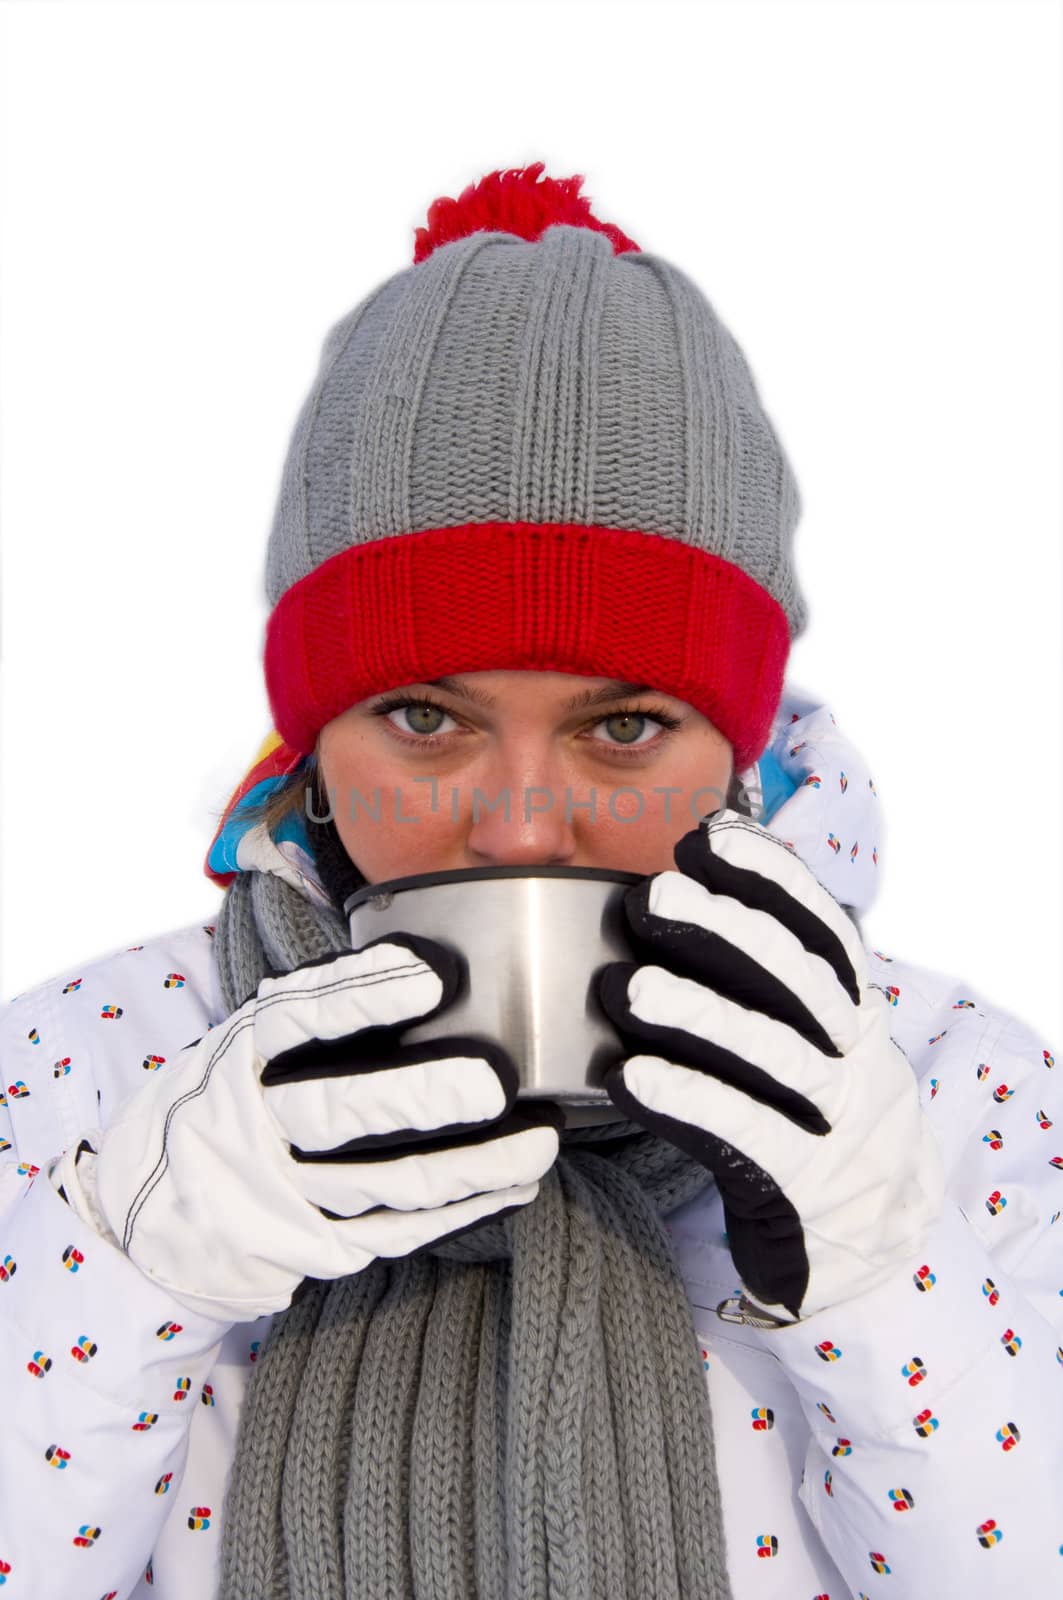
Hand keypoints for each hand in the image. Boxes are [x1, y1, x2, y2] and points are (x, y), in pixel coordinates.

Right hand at [57, 934, 560, 1322]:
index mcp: (242, 1054)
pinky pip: (399, 1232)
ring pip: (387, 1185)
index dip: (366, 993)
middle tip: (494, 1082)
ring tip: (540, 1141)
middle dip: (423, 1099)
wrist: (142, 1212)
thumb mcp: (243, 1043)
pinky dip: (464, 1209)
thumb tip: (430, 962)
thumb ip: (315, 1014)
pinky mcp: (313, 1247)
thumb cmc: (224, 1102)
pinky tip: (514, 1187)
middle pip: (341, 1111)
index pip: (301, 1016)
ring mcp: (283, 1195)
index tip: (433, 973)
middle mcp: (257, 1123)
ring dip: (472, 1166)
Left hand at [597, 809, 944, 1322]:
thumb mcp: (807, 1038)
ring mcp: (834, 1122)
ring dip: (695, 1015)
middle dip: (722, 931)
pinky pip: (742, 1136)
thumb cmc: (807, 1114)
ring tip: (626, 988)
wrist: (872, 1243)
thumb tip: (673, 888)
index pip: (820, 928)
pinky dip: (685, 1101)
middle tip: (652, 899)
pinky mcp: (799, 1186)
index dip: (770, 878)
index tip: (708, 838)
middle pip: (794, 980)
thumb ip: (758, 977)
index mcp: (854, 1008)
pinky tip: (628, 1077)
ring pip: (770, 1054)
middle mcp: (854, 1055)